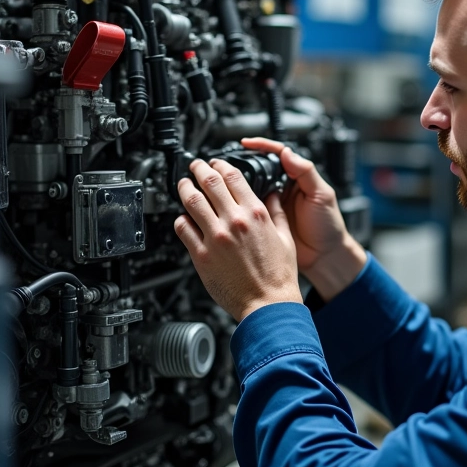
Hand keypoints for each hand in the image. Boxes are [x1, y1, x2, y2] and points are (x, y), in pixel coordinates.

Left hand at [174, 158, 301, 321]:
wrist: (269, 303)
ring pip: (192, 202)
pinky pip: (184, 229)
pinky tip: (183, 218)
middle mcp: (234, 222)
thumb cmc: (279, 276)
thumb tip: (273, 195)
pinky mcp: (202, 255)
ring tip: (183, 184)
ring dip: (185, 188)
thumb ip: (277, 213)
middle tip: (195, 166)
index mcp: (255, 214)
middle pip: (209, 183)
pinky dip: (181, 219)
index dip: (220, 165)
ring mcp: (216, 238)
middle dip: (199, 169)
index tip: (215, 163)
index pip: (233, 177)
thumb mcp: (285, 238)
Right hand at [241, 137, 366, 300]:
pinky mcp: (265, 220)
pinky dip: (240, 204)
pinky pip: (249, 207)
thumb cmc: (328, 226)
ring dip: (239, 182)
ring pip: (251, 187)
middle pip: (260, 168)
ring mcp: (273, 204)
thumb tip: (288, 153)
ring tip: (224, 177)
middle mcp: (283, 188)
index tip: (246, 143)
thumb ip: (306, 172)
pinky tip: (231, 202)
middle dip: (244, 162)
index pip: (278, 154)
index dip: (262, 147)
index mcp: (297, 178)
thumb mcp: (322, 195)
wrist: (324, 257)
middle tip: (228, 160)